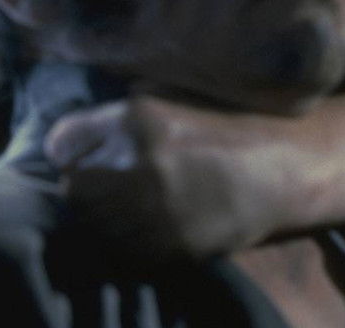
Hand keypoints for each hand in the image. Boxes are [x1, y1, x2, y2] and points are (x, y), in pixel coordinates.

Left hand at [44, 92, 344, 262]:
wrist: (282, 166)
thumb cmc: (225, 121)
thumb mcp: (170, 93)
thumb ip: (121, 107)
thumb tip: (81, 125)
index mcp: (135, 119)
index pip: (61, 143)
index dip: (68, 148)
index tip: (79, 150)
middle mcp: (139, 164)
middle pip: (71, 186)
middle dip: (81, 182)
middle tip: (99, 179)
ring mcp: (155, 209)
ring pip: (93, 223)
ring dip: (99, 214)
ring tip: (120, 201)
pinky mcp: (172, 244)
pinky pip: (122, 250)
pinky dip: (123, 239)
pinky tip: (140, 222)